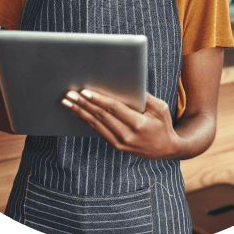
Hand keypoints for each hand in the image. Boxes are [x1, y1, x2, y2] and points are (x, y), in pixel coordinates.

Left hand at [61, 89, 180, 159]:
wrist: (166, 149)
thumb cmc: (163, 124)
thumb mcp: (161, 108)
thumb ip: (145, 97)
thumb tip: (127, 84)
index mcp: (138, 124)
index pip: (114, 109)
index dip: (98, 99)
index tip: (85, 91)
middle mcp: (127, 136)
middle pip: (101, 116)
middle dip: (83, 103)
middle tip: (69, 94)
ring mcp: (120, 143)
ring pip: (96, 124)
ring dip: (79, 112)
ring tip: (67, 102)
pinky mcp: (116, 146)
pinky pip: (98, 131)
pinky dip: (86, 120)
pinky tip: (77, 112)